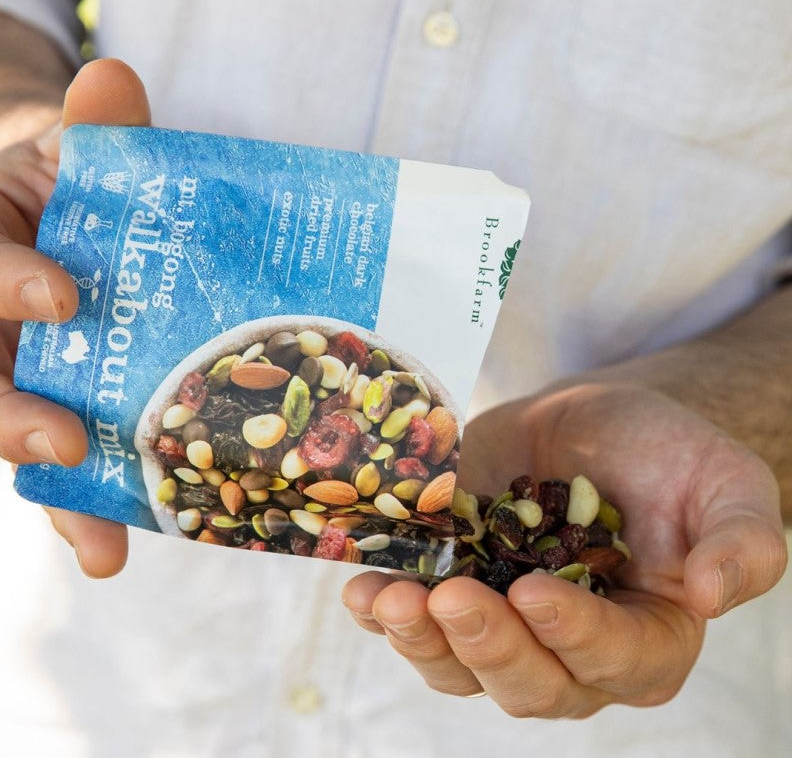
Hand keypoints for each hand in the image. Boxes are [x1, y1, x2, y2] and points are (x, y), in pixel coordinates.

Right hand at [0, 59, 149, 576]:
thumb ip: (97, 127)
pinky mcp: (66, 409)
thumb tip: (114, 75)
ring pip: (17, 436)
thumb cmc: (79, 183)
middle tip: (59, 442)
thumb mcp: (80, 148)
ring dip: (58, 493)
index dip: (3, 286)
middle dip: (8, 414)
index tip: (63, 298)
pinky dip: (87, 507)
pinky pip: (68, 465)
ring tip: (101, 546)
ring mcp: (21, 375)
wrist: (87, 221)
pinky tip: (114, 552)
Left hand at [342, 382, 787, 715]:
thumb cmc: (668, 454)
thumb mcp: (726, 484)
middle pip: (529, 681)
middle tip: (452, 598)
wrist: (595, 424)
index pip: (614, 659)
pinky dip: (385, 614)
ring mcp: (505, 622)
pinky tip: (361, 587)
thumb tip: (715, 595)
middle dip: (487, 647)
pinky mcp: (458, 584)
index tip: (534, 592)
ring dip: (422, 641)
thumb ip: (743, 541)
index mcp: (645, 637)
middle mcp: (569, 648)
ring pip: (461, 665)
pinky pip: (417, 621)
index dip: (574, 635)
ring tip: (388, 598)